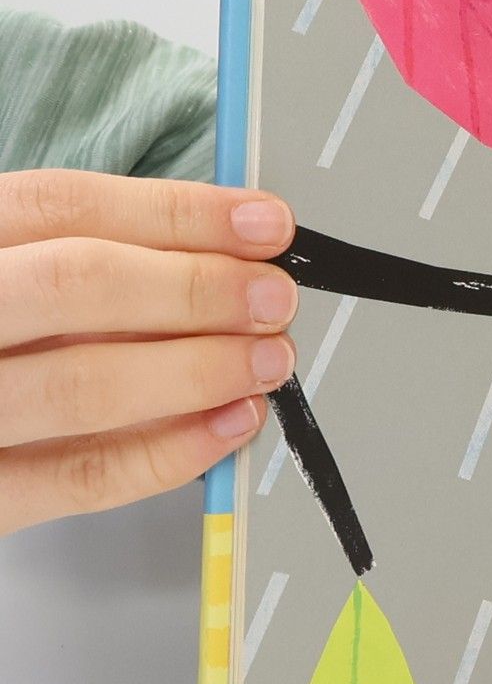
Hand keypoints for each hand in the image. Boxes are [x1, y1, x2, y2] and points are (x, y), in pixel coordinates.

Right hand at [0, 171, 297, 535]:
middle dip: (197, 289)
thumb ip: (90, 267)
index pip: (65, 206)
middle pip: (77, 283)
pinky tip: (229, 425)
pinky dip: (169, 453)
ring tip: (267, 362)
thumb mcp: (14, 279)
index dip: (180, 213)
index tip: (266, 224)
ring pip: (84, 384)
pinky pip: (81, 477)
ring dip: (198, 371)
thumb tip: (229, 261)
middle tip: (274, 299)